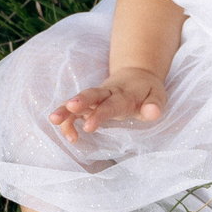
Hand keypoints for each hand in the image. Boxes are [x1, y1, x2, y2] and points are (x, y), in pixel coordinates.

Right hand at [51, 67, 167, 140]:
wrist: (137, 74)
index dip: (99, 114)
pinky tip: (70, 136)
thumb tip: (153, 112)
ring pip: (78, 101)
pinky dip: (69, 121)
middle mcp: (107, 92)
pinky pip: (75, 110)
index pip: (111, 103)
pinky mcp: (90, 102)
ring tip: (53, 120)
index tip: (89, 127)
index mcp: (124, 94)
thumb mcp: (158, 97)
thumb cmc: (147, 91)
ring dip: (65, 109)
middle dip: (79, 102)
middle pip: (90, 95)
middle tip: (68, 109)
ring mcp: (96, 96)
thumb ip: (155, 105)